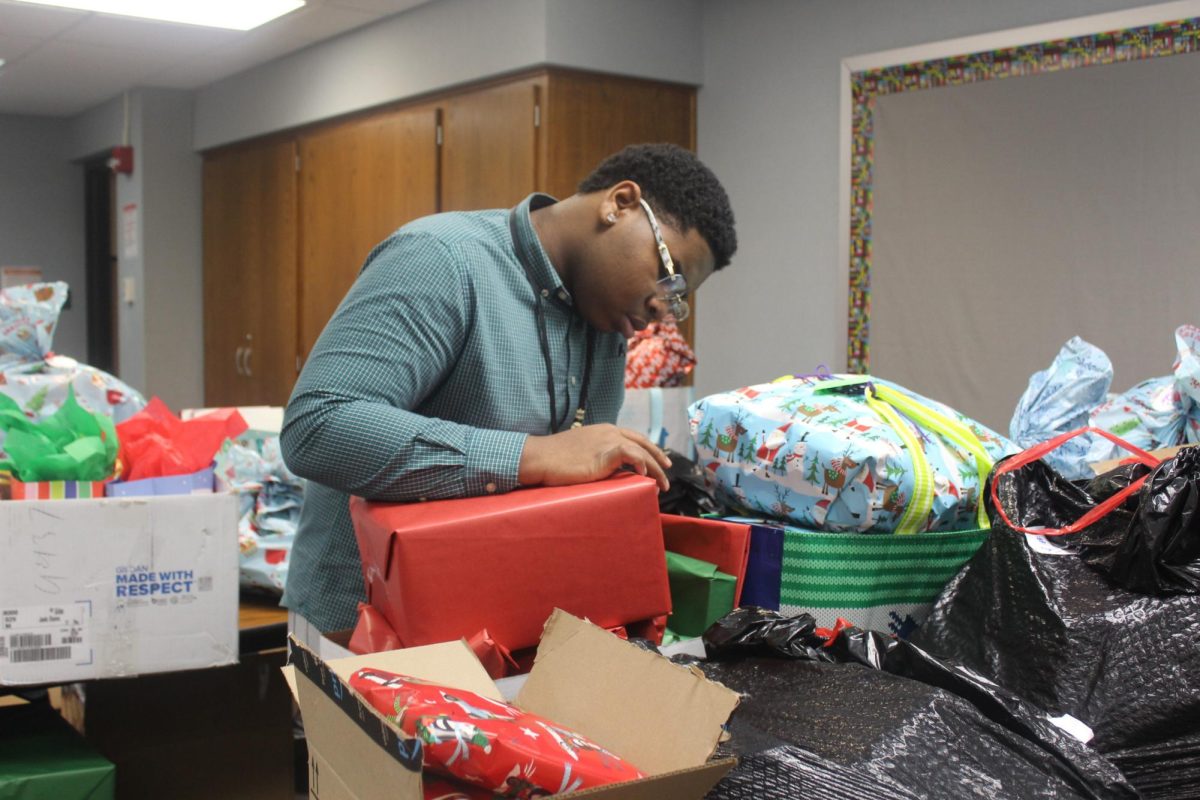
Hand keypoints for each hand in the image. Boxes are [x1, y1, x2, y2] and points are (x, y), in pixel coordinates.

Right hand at [518, 424, 671, 491]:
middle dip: (658, 457)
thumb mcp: (581, 453)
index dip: (649, 449)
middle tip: (668, 471)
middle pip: (642, 443)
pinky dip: (642, 464)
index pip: (634, 438)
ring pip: (642, 451)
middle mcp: (610, 432)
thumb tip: (607, 470)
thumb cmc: (554, 459)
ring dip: (655, 468)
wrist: (540, 457)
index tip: (660, 461)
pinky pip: (632, 455)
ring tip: (662, 484)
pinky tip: (646, 476)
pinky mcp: (604, 453)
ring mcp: (608, 441)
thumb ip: (598, 456)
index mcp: (605, 430)